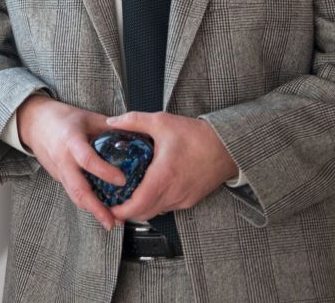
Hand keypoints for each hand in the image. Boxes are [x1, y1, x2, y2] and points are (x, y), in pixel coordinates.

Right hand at [16, 95, 126, 229]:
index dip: (104, 171)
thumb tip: (135, 134)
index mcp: (71, 140)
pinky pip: (73, 192)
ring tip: (110, 221)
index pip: (87, 159)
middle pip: (78, 188)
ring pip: (74, 195)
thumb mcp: (87, 117)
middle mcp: (63, 159)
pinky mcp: (58, 177)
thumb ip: (110, 127)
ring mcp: (59, 171)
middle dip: (96, 207)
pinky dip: (86, 202)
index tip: (122, 180)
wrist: (34, 122)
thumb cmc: (61, 118)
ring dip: (92, 210)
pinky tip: (100, 209)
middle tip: (112, 220)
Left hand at [104, 111, 238, 222]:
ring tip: (126, 197)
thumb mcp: (162, 122)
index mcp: (164, 176)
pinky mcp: (190, 200)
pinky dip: (155, 204)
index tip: (108, 207)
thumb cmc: (197, 136)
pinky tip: (148, 191)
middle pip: (144, 214)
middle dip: (126, 212)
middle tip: (112, 203)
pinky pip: (167, 207)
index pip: (138, 205)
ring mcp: (183, 199)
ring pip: (156, 212)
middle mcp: (174, 193)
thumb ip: (134, 121)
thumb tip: (112, 121)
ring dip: (140, 209)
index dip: (121, 211)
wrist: (227, 147)